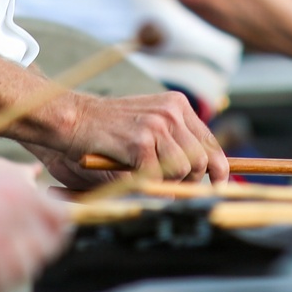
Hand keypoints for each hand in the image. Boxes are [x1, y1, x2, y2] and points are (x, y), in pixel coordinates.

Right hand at [0, 159, 71, 291]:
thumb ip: (4, 187)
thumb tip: (33, 189)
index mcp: (10, 177)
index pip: (59, 212)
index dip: (48, 236)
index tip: (27, 250)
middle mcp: (15, 192)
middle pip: (52, 242)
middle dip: (27, 261)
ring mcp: (4, 217)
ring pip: (29, 265)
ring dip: (4, 279)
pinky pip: (4, 279)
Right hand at [61, 91, 228, 186]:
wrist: (74, 119)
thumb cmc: (109, 128)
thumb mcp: (147, 123)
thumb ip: (174, 139)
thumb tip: (205, 171)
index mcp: (176, 104)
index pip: (210, 142)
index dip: (218, 168)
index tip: (217, 184)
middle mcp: (171, 111)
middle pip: (202, 159)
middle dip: (191, 181)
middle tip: (172, 187)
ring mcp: (156, 126)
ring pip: (184, 169)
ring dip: (169, 183)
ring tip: (147, 177)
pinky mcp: (140, 143)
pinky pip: (159, 176)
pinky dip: (149, 184)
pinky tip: (132, 174)